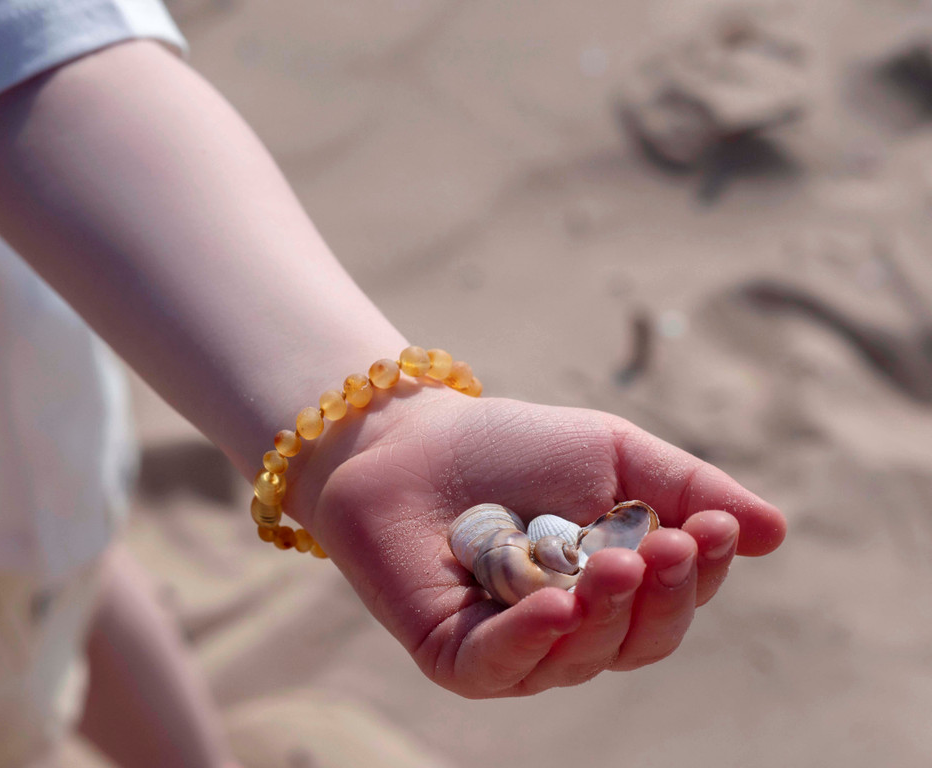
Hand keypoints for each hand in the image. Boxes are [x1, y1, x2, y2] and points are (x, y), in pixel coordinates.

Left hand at [287, 383, 785, 697]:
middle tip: (666, 544)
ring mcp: (516, 647)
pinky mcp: (458, 656)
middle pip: (639, 639)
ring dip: (606, 612)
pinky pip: (504, 668)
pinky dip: (534, 639)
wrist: (409, 440)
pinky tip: (558, 605)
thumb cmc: (514, 446)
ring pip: (582, 658)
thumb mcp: (612, 453)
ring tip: (614, 561)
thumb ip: (686, 486)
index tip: (708, 525)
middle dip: (662, 596)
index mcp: (616, 582)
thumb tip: (770, 532)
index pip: (675, 598)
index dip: (699, 570)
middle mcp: (574, 625)